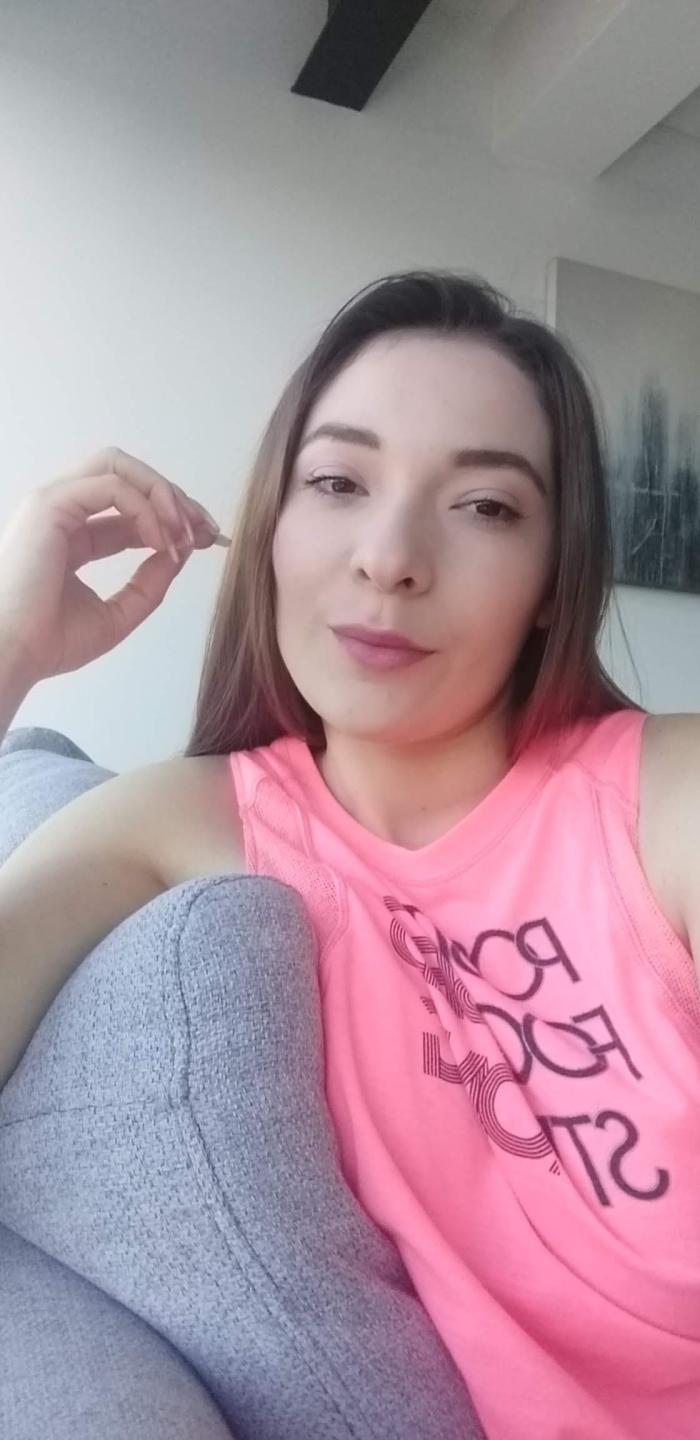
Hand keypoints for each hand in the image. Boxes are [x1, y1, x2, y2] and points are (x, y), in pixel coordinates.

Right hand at [0, 446, 229, 683]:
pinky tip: (162, 542)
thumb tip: (181, 553)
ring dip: (163, 495)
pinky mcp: (51, 504)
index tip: (207, 540)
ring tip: (186, 534)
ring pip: (120, 467)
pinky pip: (114, 487)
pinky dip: (148, 509)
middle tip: (207, 529)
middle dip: (174, 497)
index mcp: (72, 536)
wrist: (11, 655)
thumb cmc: (49, 642)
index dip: (173, 519)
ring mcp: (55, 502)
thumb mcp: (117, 614)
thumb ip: (149, 583)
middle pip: (128, 476)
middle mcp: (63, 511)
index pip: (131, 509)